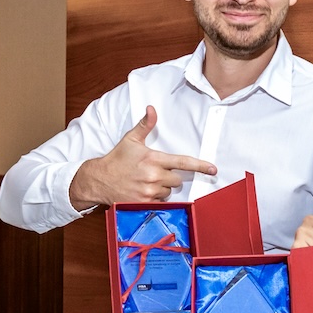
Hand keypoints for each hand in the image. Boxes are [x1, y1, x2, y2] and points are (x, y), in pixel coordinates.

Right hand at [70, 105, 216, 208]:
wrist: (99, 180)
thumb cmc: (116, 159)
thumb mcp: (131, 139)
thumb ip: (145, 125)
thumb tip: (151, 109)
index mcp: (153, 159)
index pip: (183, 162)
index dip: (200, 166)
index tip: (213, 169)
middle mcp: (153, 176)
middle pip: (177, 180)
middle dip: (170, 177)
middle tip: (155, 172)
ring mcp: (149, 192)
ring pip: (168, 192)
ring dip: (162, 189)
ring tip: (146, 182)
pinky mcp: (144, 204)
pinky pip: (160, 203)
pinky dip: (155, 199)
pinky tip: (143, 191)